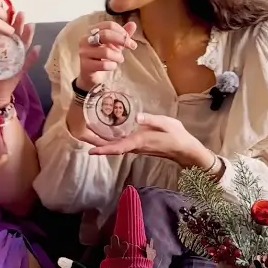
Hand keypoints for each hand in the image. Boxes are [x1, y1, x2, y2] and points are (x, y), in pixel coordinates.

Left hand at [0, 10, 39, 107]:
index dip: (4, 22)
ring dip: (27, 36)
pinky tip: (37, 49)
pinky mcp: (18, 73)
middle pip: (15, 35)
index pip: (3, 32)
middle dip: (18, 24)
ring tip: (30, 25)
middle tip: (19, 13)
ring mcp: (15, 62)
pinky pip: (27, 64)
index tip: (5, 10)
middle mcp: (9, 52)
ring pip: (23, 46)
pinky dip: (32, 57)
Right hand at [76, 20, 138, 91]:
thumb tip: (133, 24)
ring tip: (120, 59)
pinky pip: (104, 64)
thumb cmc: (103, 57)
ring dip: (118, 56)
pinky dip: (112, 66)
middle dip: (122, 40)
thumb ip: (123, 34)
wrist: (92, 75)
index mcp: (92, 31)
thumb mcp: (115, 44)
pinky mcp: (85, 65)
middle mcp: (85, 39)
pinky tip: (112, 66)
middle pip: (106, 34)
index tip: (129, 40)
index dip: (122, 31)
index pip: (109, 25)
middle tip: (132, 46)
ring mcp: (84, 53)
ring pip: (106, 52)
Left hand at [86, 113, 213, 167]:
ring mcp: (137, 147)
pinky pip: (121, 145)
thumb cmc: (176, 135)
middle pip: (112, 147)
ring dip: (102, 142)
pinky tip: (107, 135)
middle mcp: (135, 146)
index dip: (104, 149)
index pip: (118, 147)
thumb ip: (151, 119)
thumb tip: (137, 116)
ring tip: (89, 134)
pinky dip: (111, 142)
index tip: (91, 151)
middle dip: (97, 143)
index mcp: (139, 141)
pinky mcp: (139, 146)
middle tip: (82, 136)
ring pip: (116, 147)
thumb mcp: (166, 123)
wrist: (185, 149)